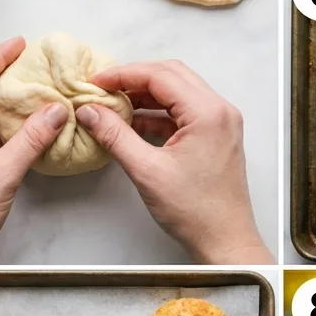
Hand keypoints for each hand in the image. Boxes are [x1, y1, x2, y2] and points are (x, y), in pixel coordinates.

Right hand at [76, 60, 272, 264]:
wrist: (225, 241)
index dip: (124, 74)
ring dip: (146, 95)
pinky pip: (183, 112)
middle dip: (134, 78)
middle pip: (172, 76)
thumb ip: (115, 136)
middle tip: (103, 87)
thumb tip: (90, 112)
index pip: (161, 75)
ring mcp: (220, 122)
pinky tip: (132, 122)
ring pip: (178, 92)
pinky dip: (158, 113)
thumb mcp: (147, 171)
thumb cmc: (195, 211)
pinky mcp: (215, 135)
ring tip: (113, 103)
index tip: (96, 81)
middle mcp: (219, 110)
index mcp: (208, 113)